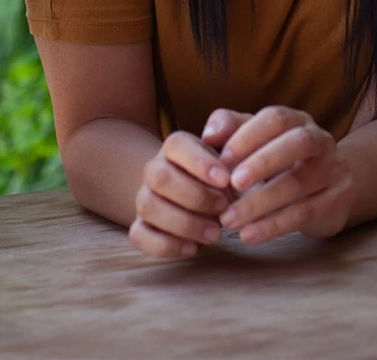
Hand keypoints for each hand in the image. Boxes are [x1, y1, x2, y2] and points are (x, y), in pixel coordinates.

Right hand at [129, 130, 234, 258]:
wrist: (210, 195)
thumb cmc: (227, 170)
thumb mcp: (237, 145)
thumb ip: (231, 128)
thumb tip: (212, 133)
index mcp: (177, 146)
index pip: (176, 145)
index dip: (199, 162)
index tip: (225, 179)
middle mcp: (155, 170)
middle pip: (159, 178)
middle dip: (194, 196)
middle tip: (223, 208)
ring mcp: (146, 198)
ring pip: (148, 207)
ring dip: (183, 223)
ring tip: (215, 233)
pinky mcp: (142, 227)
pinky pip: (139, 236)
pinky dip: (165, 246)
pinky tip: (192, 248)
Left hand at [208, 105, 352, 244]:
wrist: (328, 189)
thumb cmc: (280, 162)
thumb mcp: (258, 142)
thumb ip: (232, 130)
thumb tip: (208, 134)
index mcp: (298, 121)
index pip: (276, 119)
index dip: (248, 136)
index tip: (221, 160)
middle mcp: (320, 141)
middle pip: (297, 143)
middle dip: (262, 162)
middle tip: (232, 184)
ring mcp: (333, 171)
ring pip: (298, 183)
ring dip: (260, 202)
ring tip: (229, 219)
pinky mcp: (336, 202)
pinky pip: (304, 213)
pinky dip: (272, 226)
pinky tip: (248, 234)